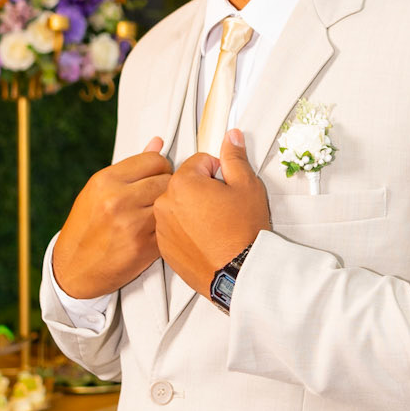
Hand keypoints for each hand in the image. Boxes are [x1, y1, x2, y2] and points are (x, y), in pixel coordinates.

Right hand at [53, 138, 172, 297]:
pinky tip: (155, 231)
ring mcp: (132, 224)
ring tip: (156, 213)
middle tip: (158, 196)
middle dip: (167, 186)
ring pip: (172, 204)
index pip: (154, 159)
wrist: (73, 269)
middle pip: (167, 180)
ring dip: (169, 208)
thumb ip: (131, 167)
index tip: (157, 175)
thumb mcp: (99, 190)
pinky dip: (167, 229)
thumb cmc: (85, 228)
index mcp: (106, 181)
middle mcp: (117, 200)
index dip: (160, 167)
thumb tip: (157, 143)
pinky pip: (170, 228)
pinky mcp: (144, 248)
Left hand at [154, 127, 270, 297]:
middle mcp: (165, 203)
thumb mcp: (247, 186)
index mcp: (182, 183)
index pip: (199, 161)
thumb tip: (231, 137)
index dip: (218, 172)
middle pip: (185, 183)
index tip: (227, 188)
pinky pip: (174, 228)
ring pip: (178, 206)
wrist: (239, 273)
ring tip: (215, 225)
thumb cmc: (244, 232)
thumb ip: (234, 157)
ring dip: (193, 209)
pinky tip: (206, 238)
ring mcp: (162, 227)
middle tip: (223, 208)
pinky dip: (186, 229)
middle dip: (203, 190)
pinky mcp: (164, 247)